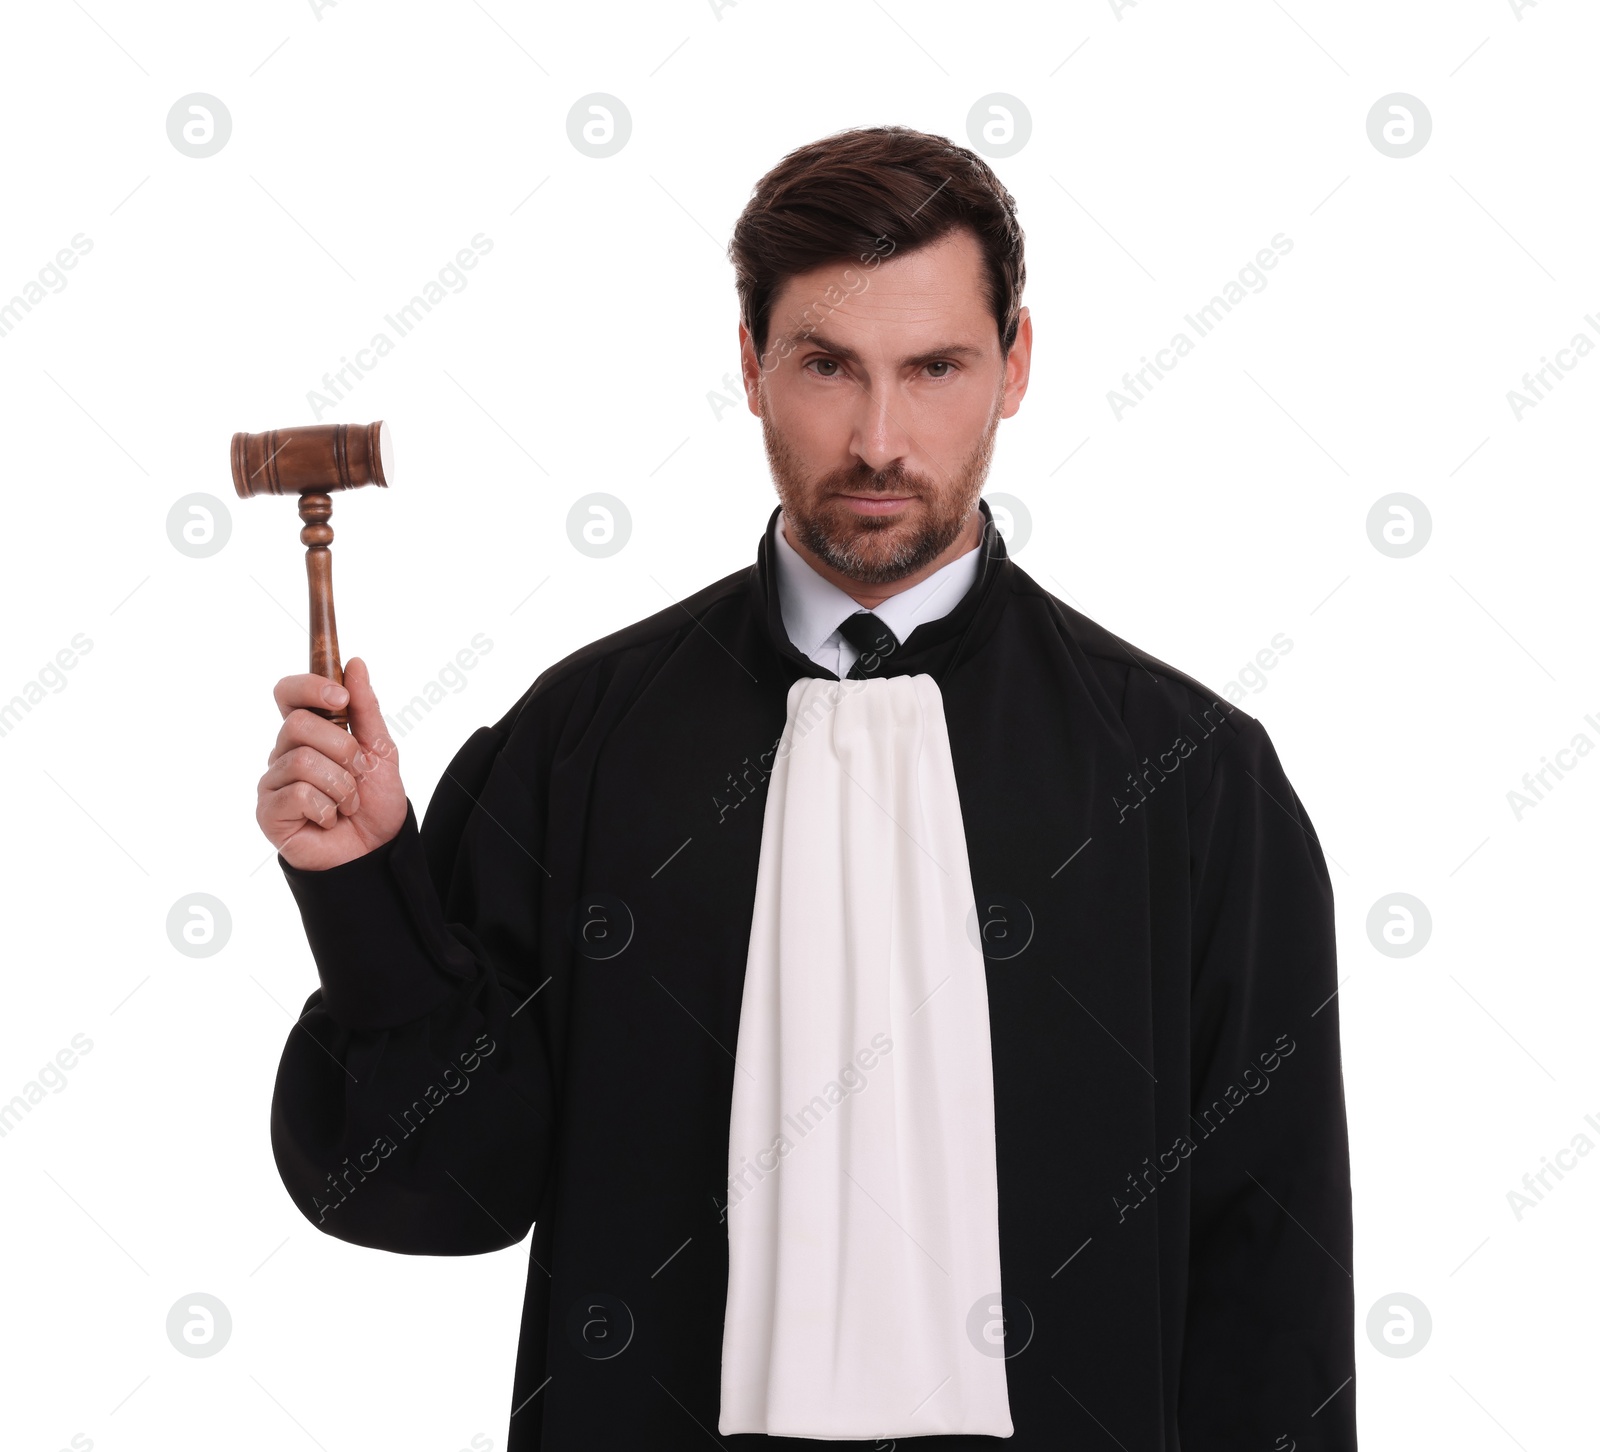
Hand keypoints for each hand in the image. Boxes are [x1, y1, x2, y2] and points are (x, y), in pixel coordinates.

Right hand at [257, 657, 406, 870]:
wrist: (377, 851)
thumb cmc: (375, 802)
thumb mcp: (381, 750)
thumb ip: (366, 708)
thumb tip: (354, 663)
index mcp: (309, 733)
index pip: (288, 693)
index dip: (309, 688)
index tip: (340, 699)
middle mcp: (284, 752)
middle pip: (298, 724)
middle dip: (343, 749)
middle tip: (357, 774)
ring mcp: (273, 782)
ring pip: (302, 760)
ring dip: (340, 785)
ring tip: (347, 804)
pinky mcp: (269, 812)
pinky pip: (296, 793)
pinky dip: (326, 808)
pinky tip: (329, 820)